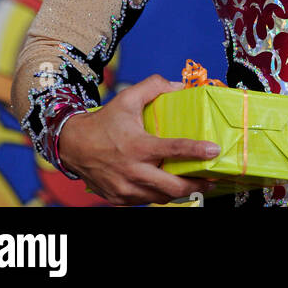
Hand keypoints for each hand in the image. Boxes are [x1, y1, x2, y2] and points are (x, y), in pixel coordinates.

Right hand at [57, 74, 221, 205]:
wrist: (74, 146)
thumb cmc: (103, 122)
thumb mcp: (127, 98)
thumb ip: (154, 86)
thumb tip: (179, 86)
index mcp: (137, 146)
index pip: (174, 150)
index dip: (197, 151)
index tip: (214, 151)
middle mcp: (133, 171)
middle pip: (173, 187)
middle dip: (197, 185)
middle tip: (211, 180)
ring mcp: (126, 189)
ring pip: (161, 198)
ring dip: (180, 192)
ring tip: (195, 184)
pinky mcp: (120, 199)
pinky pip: (146, 201)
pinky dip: (160, 195)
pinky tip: (168, 186)